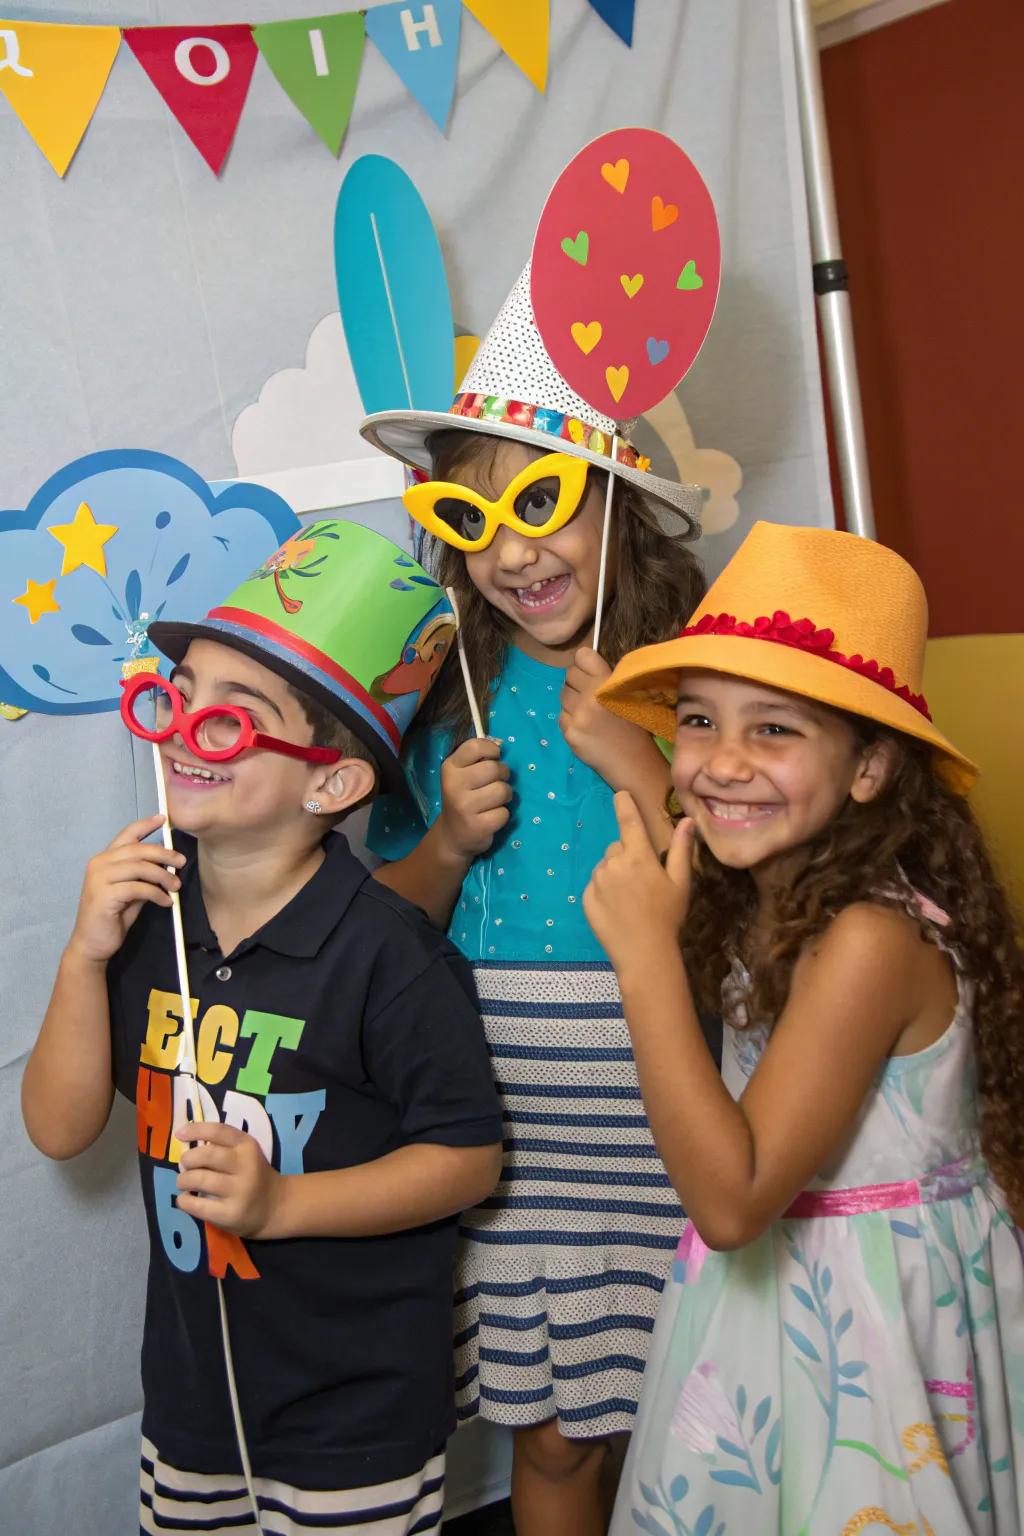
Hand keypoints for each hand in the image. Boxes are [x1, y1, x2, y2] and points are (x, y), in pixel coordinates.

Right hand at [67, 815, 185, 964]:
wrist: (92, 944)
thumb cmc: (112, 916)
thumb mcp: (131, 891)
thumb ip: (143, 876)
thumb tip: (167, 863)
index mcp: (104, 859)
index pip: (126, 835)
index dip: (145, 825)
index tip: (163, 819)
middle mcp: (99, 864)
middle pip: (138, 850)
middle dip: (164, 854)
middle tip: (181, 862)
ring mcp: (98, 879)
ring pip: (140, 868)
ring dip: (163, 876)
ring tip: (175, 887)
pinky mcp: (104, 896)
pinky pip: (138, 888)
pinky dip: (156, 894)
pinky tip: (165, 902)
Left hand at [175, 1122, 282, 1238]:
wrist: (276, 1206)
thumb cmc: (253, 1175)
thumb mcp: (246, 1153)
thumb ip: (223, 1145)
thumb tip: (185, 1139)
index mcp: (248, 1146)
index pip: (218, 1131)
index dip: (195, 1130)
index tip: (179, 1134)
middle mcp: (246, 1166)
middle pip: (207, 1155)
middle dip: (188, 1159)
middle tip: (184, 1166)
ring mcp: (239, 1192)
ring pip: (200, 1179)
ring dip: (183, 1180)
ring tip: (184, 1183)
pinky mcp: (230, 1214)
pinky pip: (198, 1206)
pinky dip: (184, 1201)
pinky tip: (185, 1199)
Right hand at [437, 737, 511, 858]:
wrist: (453, 835)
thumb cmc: (464, 798)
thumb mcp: (463, 775)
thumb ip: (478, 760)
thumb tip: (500, 746)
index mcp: (450, 767)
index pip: (475, 746)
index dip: (491, 750)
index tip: (493, 758)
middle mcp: (453, 785)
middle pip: (494, 768)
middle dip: (503, 775)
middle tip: (497, 783)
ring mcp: (464, 807)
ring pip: (502, 790)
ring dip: (505, 796)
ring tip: (495, 801)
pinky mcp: (477, 826)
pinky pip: (504, 813)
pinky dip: (502, 815)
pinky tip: (491, 818)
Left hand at [560, 647, 663, 788]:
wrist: (634, 762)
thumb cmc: (635, 727)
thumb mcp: (629, 695)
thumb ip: (606, 678)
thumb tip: (583, 664)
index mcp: (608, 682)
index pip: (581, 656)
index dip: (584, 664)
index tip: (590, 674)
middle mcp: (590, 696)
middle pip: (568, 675)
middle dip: (576, 683)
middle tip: (589, 696)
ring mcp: (578, 716)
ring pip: (562, 696)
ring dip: (571, 702)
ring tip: (588, 713)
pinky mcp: (570, 733)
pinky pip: (561, 717)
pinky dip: (570, 721)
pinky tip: (586, 729)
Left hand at [584, 791, 694, 971]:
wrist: (644, 953)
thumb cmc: (667, 916)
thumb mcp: (681, 882)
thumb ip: (681, 849)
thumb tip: (688, 820)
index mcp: (638, 857)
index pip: (628, 821)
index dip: (624, 804)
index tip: (620, 794)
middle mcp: (613, 864)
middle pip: (618, 847)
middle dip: (628, 855)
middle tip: (643, 880)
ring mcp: (597, 881)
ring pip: (605, 866)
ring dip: (615, 873)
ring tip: (631, 898)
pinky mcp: (586, 898)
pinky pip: (595, 885)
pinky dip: (604, 890)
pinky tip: (619, 908)